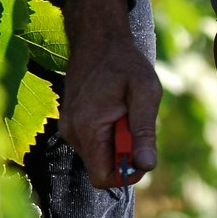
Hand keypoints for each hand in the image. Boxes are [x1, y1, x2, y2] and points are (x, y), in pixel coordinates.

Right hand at [60, 0, 160, 188]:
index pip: (103, 178)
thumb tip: (147, 165)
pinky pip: (94, 143)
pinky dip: (109, 135)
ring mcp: (69, 128)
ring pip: (99, 156)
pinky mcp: (72, 123)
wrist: (98, 39)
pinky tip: (116, 110)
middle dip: (124, 157)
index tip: (142, 154)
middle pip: (101, 169)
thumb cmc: (125, 63)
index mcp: (89, 128)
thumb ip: (144, 131)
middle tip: (136, 125)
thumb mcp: (145, 93)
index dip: (126, 174)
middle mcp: (73, 133)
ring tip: (125, 112)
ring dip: (118, 144)